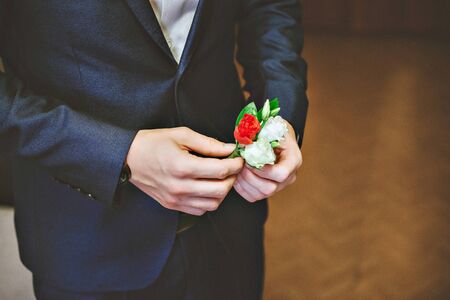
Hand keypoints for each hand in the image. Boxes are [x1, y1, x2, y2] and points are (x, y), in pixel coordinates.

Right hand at [126, 127, 243, 215]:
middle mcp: (180, 187)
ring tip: (220, 177)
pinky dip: (209, 201)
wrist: (128, 158)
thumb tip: (230, 149)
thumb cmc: (153, 143)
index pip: (221, 171)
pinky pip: (200, 210)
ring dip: (222, 191)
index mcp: (182, 166)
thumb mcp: (181, 135)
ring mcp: (175, 199)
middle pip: (221, 190)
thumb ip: (208, 144)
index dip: (235, 164)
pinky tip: (206, 187)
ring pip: (213, 204)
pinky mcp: (172, 205)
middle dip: (232, 178)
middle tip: (232, 168)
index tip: (238, 158)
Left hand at [233, 121, 301, 201]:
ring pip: (260, 194)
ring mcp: (279, 185)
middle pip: (270, 188)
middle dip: (250, 177)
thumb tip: (242, 139)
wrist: (277, 137)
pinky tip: (238, 176)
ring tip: (238, 169)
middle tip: (241, 165)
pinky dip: (242, 188)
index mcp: (293, 159)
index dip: (262, 170)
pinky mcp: (268, 190)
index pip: (281, 174)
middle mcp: (289, 176)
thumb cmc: (274, 131)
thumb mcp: (268, 127)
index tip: (250, 161)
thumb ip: (256, 133)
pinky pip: (253, 196)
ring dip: (244, 183)